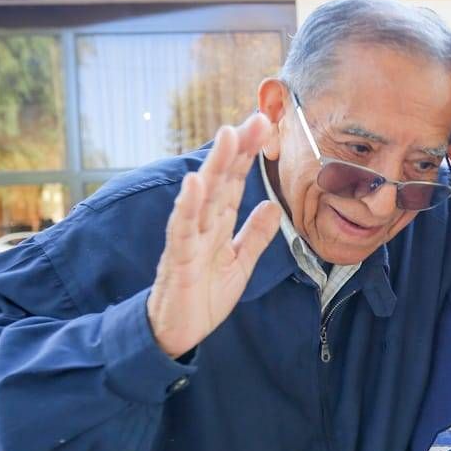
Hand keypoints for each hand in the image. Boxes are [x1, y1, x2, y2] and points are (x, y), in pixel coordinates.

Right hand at [147, 114, 282, 357]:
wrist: (177, 332)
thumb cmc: (203, 296)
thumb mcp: (240, 264)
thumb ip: (255, 235)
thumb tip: (272, 205)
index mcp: (218, 223)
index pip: (235, 181)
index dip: (249, 154)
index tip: (266, 125)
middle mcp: (203, 223)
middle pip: (221, 179)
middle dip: (238, 148)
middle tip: (257, 119)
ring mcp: (189, 238)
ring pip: (203, 196)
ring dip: (214, 165)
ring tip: (227, 136)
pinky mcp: (178, 259)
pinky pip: (182, 229)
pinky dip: (187, 206)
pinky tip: (194, 183)